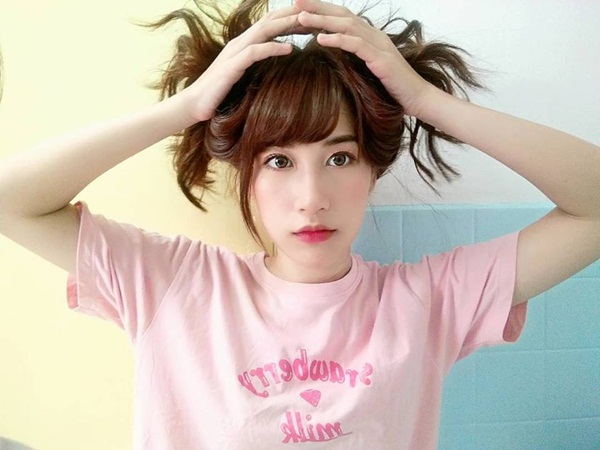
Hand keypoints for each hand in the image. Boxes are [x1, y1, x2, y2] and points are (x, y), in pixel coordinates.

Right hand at [180, 4, 309, 122]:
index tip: (313, 19)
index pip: (270, 24)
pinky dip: (273, 47)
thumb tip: (276, 70)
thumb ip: (257, 68)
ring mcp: (235, 52)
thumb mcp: (242, 77)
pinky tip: (290, 48)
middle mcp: (239, 43)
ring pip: (264, 30)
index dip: (291, 18)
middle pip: (270, 21)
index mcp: (244, 44)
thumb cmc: (219, 94)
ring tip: (309, 23)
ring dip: (287, 25)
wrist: (194, 105)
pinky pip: (255, 52)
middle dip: (294, 14)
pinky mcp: (232, 66)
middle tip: (317, 14)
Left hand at [294, 0, 433, 116]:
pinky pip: (356, 45)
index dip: (321, 9)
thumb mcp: (368, 70)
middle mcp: (374, 35)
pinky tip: (320, 39)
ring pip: (347, 26)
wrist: (417, 98)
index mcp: (369, 37)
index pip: (342, 17)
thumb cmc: (392, 88)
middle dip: (318, 7)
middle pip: (342, 15)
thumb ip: (353, 60)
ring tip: (301, 18)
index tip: (299, 7)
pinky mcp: (381, 58)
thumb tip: (331, 58)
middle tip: (295, 1)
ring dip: (322, 20)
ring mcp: (378, 45)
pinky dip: (337, 40)